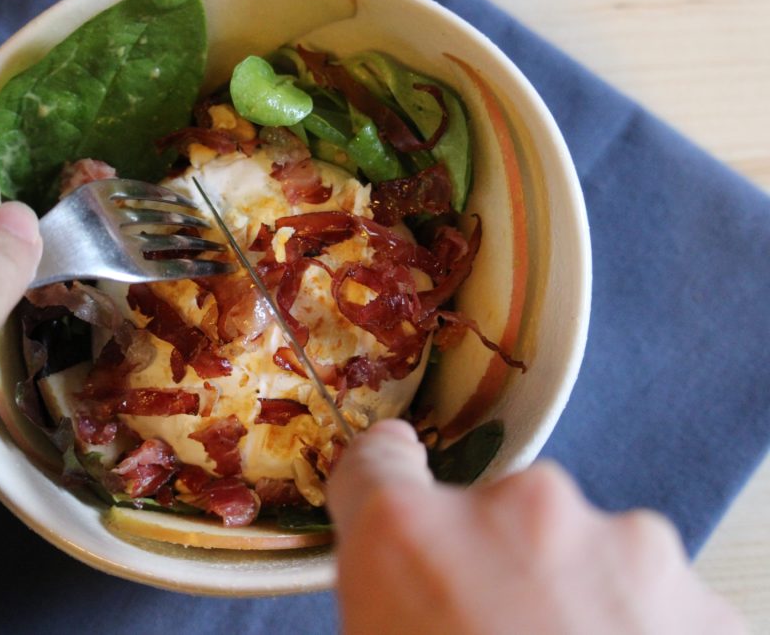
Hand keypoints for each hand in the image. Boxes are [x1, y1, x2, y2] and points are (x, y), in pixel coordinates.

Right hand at [327, 420, 745, 634]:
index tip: (398, 493)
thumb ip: (387, 586)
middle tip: (500, 633)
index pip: (379, 461)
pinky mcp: (705, 600)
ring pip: (591, 547)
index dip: (386, 482)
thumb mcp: (373, 632)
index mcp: (407, 537)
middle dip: (502, 563)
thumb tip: (408, 579)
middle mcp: (516, 511)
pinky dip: (643, 631)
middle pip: (501, 509)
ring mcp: (625, 549)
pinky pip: (657, 595)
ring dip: (581, 598)